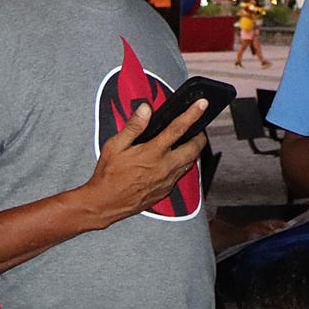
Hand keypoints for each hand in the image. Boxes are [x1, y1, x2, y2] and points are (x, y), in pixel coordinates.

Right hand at [83, 101, 206, 224]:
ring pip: (190, 163)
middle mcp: (164, 167)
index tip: (202, 104)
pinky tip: (172, 161)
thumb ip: (133, 126)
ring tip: (186, 142)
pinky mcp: (166, 191)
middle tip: (197, 128)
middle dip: (200, 135)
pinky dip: (181, 165)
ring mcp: (167, 181)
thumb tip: (145, 109)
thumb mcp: (115, 146)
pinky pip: (180, 175)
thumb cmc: (108, 175)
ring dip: (192, 151)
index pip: (178, 128)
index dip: (192, 114)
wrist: (105, 203)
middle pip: (194, 148)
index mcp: (153, 153)